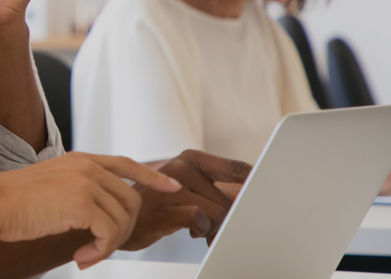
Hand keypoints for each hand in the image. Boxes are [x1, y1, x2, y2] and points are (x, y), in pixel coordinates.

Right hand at [0, 152, 180, 269]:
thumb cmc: (14, 201)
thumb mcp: (52, 183)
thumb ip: (76, 187)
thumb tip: (95, 210)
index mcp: (80, 160)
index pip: (126, 163)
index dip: (151, 176)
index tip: (169, 186)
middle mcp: (87, 167)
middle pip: (131, 198)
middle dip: (125, 228)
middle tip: (103, 247)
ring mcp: (86, 183)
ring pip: (122, 218)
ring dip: (109, 245)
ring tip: (88, 256)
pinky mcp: (83, 203)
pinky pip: (108, 232)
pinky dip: (101, 251)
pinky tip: (82, 257)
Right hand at [121, 150, 252, 249]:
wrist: (119, 215)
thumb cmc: (159, 203)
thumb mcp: (186, 187)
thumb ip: (215, 188)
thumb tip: (251, 194)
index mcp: (192, 159)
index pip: (236, 168)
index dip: (255, 182)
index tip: (271, 188)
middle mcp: (182, 167)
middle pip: (228, 199)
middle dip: (228, 219)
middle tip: (217, 229)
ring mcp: (172, 187)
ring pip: (217, 211)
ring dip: (214, 228)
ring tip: (201, 231)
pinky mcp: (165, 208)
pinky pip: (200, 220)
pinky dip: (202, 230)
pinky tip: (191, 231)